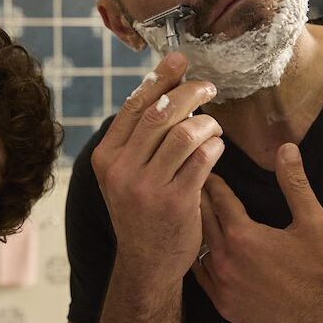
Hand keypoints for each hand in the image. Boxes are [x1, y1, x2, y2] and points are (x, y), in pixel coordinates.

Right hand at [91, 52, 223, 283]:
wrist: (146, 263)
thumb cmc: (141, 210)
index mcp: (106, 157)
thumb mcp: (124, 174)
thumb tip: (163, 87)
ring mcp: (147, 187)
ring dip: (206, 122)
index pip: (134, 106)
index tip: (180, 59)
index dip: (160, 77)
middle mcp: (121, 170)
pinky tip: (216, 148)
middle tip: (208, 86)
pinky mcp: (176, 202)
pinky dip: (215, 147)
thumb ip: (137, 138)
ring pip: (184, 133)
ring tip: (213, 127)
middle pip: (161, 113)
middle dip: (190, 92)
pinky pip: (203, 159)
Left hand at [193, 143, 322, 322]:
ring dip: (195, 230)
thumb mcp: (313, 221)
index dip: (213, 183)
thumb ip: (295, 183)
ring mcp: (221, 285)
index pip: (218, 199)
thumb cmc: (320, 271)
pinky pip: (201, 277)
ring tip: (191, 214)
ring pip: (197, 249)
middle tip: (192, 184)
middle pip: (201, 220)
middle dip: (197, 200)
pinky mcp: (223, 305)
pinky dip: (199, 259)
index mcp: (243, 236)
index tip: (208, 171)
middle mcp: (225, 259)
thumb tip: (287, 149)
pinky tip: (200, 251)